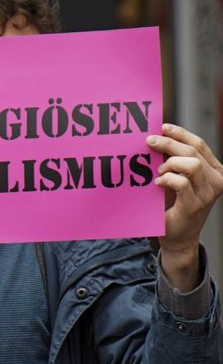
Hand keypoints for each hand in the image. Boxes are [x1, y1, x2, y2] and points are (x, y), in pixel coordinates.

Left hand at [150, 124, 222, 289]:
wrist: (176, 237)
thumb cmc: (173, 206)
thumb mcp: (174, 179)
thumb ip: (171, 161)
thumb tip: (155, 139)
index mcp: (213, 170)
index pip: (199, 144)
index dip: (180, 133)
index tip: (162, 127)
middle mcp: (216, 179)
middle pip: (193, 151)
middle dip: (169, 143)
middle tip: (148, 142)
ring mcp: (208, 193)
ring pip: (192, 164)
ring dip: (170, 163)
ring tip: (158, 171)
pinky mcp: (196, 205)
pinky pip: (182, 183)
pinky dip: (167, 179)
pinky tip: (158, 182)